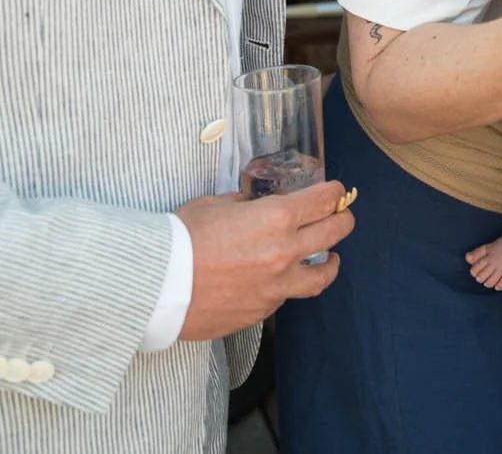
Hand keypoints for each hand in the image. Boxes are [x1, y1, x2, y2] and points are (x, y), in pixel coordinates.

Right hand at [175, 180, 352, 341]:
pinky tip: (277, 281)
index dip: (334, 192)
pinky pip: (285, 297)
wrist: (158, 287)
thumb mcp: (214, 206)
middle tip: (342, 216)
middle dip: (343, 219)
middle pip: (335, 232)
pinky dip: (287, 286)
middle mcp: (285, 252)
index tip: (335, 191)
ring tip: (330, 259)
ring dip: (329, 263)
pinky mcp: (262, 311)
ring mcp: (276, 286)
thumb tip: (251, 207)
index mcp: (275, 218)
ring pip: (321, 276)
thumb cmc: (180, 240)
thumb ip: (242, 205)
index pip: (324, 199)